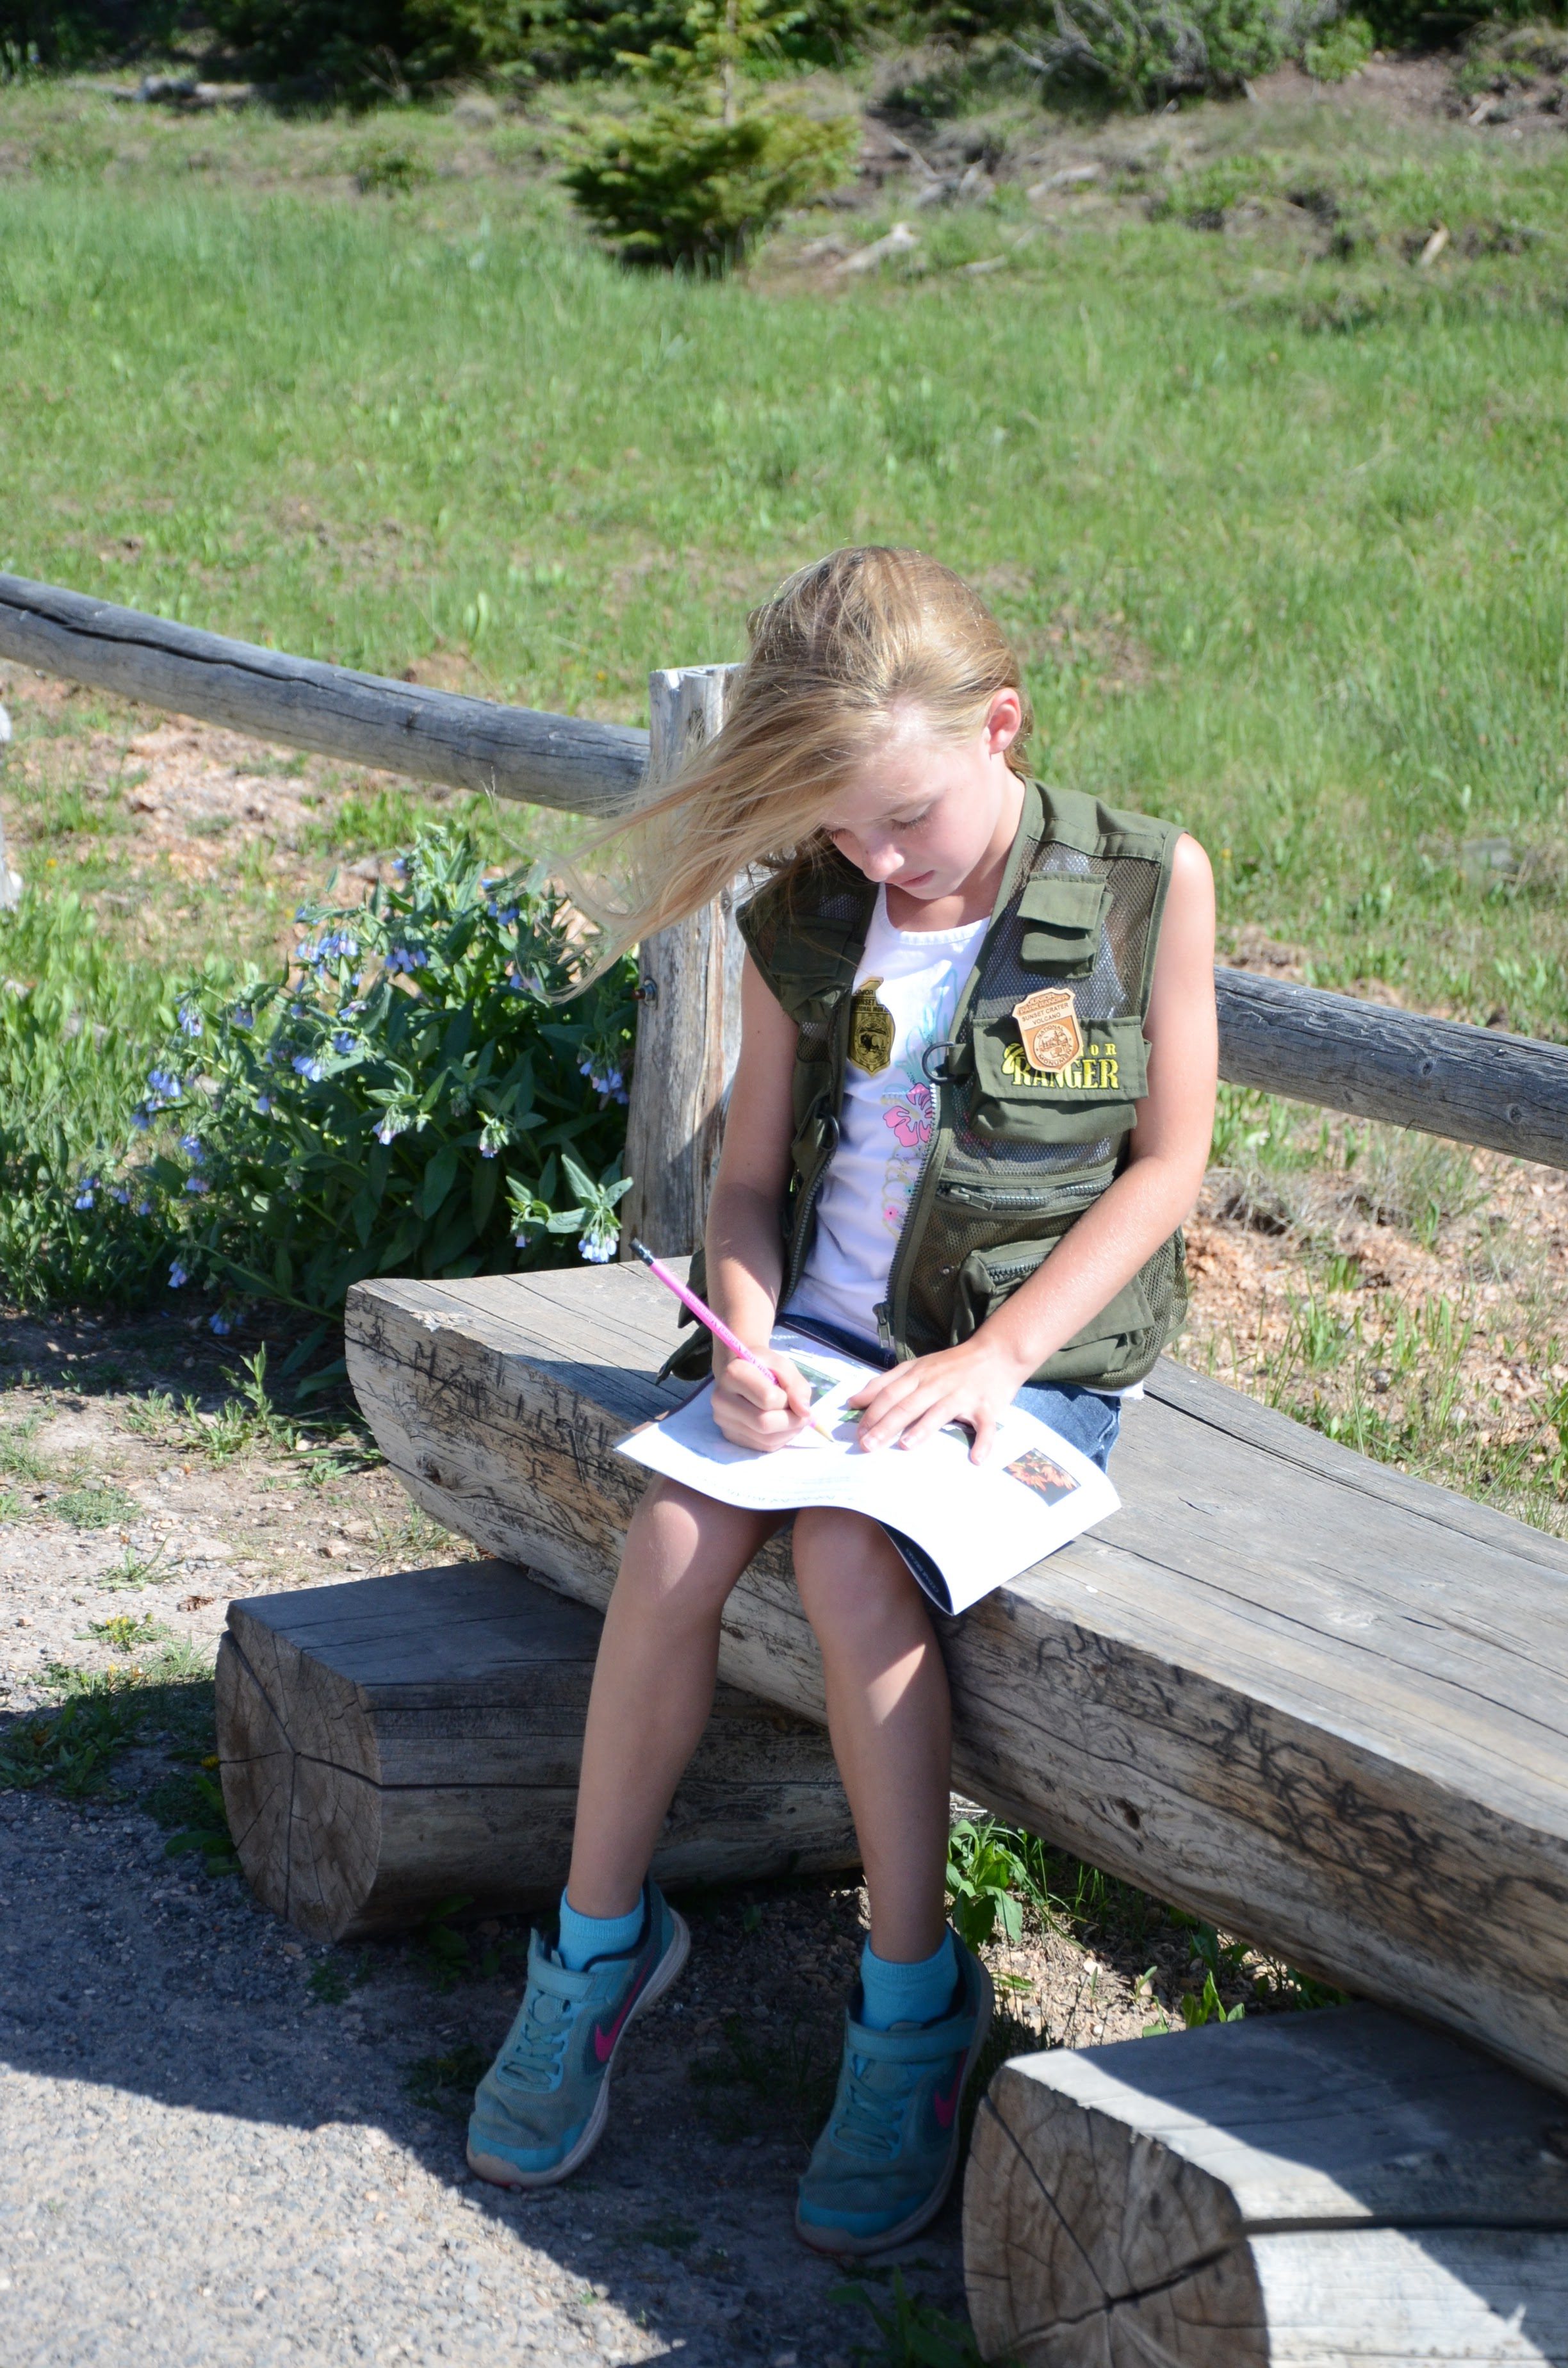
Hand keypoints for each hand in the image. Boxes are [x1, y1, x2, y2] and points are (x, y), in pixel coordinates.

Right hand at [711, 1347, 814, 1451]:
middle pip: (764, 1423)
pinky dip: (780, 1439)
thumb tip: (804, 1412)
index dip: (787, 1399)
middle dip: (791, 1421)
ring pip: (765, 1439)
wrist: (740, 1373)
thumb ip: (797, 1386)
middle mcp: (721, 1399)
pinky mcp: (729, 1435)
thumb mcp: (783, 1366)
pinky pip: (762, 1447)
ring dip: (789, 1432)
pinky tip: (781, 1426)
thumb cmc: (763, 1366)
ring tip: (794, 1418)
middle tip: (802, 1414)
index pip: (768, 1399)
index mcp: (733, 1374)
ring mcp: (722, 1419)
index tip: (789, 1393)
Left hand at [848, 1338, 1031, 1462]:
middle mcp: (937, 1385)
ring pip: (940, 1412)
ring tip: (905, 1445)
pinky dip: (983, 1441)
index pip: (890, 1394)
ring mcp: (963, 1396)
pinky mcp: (987, 1407)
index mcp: (919, 1375)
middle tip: (867, 1445)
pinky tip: (976, 1458)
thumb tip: (854, 1401)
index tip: (857, 1432)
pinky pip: (985, 1426)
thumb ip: (885, 1383)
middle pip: (908, 1405)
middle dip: (886, 1425)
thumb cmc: (951, 1364)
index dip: (872, 1412)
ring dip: (924, 1429)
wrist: (997, 1352)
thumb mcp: (916, 1367)